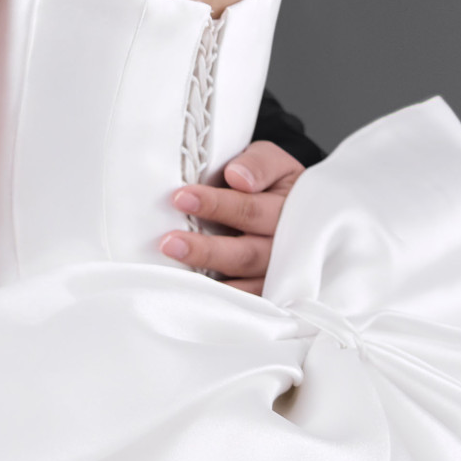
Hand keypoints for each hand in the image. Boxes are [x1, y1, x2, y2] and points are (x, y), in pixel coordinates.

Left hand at [159, 139, 304, 294]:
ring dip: (209, 279)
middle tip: (169, 243)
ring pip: (245, 282)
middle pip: (247, 253)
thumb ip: (257, 164)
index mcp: (290, 208)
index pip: (250, 209)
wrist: (291, 203)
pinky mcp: (269, 291)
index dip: (216, 205)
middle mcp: (289, 246)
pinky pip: (246, 301)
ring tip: (174, 272)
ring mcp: (279, 273)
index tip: (181, 198)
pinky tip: (192, 295)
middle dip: (207, 249)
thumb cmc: (271, 179)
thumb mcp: (271, 159)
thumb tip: (237, 178)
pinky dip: (222, 301)